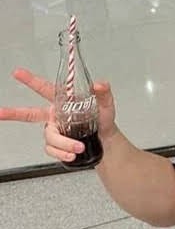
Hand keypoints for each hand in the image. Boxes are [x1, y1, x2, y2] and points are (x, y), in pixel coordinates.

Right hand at [0, 68, 117, 162]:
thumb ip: (103, 91)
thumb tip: (99, 85)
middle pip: (30, 114)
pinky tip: (72, 154)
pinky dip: (62, 153)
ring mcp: (55, 130)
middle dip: (13, 113)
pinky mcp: (57, 145)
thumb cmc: (103, 119)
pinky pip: (53, 150)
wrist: (107, 139)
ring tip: (78, 147)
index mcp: (63, 102)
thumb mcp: (107, 103)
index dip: (31, 81)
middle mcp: (55, 116)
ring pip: (50, 137)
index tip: (18, 73)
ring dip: (64, 143)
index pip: (45, 89)